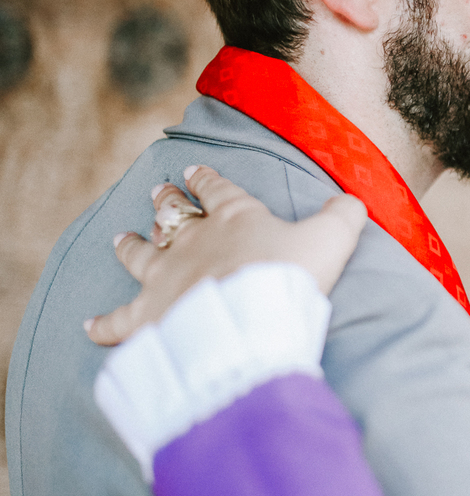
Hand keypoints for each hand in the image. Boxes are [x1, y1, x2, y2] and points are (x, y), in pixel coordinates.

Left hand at [86, 165, 366, 345]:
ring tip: (121, 237)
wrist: (251, 320)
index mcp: (235, 219)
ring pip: (142, 254)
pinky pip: (120, 321)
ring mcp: (166, 277)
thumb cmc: (290, 276)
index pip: (217, 191)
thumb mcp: (331, 239)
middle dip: (166, 201)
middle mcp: (194, 241)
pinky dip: (104, 324)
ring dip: (131, 245)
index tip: (193, 169)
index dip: (206, 179)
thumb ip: (343, 217)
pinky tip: (89, 326)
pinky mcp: (150, 317)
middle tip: (157, 191)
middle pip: (174, 215)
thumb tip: (354, 201)